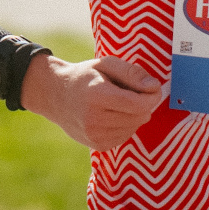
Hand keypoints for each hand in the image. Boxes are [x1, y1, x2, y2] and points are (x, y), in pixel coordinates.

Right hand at [25, 54, 166, 151]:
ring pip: (135, 127)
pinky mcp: (98, 145)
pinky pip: (126, 135)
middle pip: (140, 116)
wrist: (55, 95)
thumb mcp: (106, 64)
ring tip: (116, 103)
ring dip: (134, 115)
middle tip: (131, 92)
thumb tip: (154, 87)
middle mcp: (94, 119)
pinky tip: (112, 114)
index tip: (153, 88)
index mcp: (97, 96)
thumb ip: (132, 73)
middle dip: (143, 104)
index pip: (138, 103)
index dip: (152, 96)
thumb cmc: (85, 77)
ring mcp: (95, 136)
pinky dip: (126, 125)